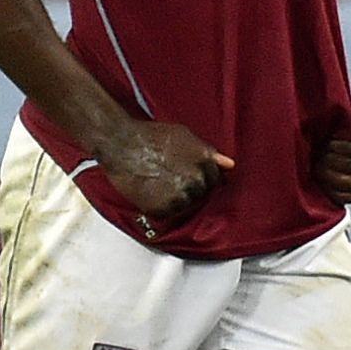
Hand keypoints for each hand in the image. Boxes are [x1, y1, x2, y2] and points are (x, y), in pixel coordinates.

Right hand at [103, 117, 232, 231]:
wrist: (122, 144)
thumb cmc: (150, 136)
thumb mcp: (184, 135)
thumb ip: (208, 152)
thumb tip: (229, 165)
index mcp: (205, 162)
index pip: (215, 180)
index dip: (202, 177)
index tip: (189, 176)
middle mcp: (196, 181)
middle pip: (201, 194)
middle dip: (189, 188)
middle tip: (170, 177)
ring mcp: (180, 197)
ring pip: (186, 205)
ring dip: (176, 199)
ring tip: (159, 182)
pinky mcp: (163, 209)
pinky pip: (169, 214)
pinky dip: (162, 206)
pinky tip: (152, 191)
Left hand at [317, 118, 350, 205]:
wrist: (326, 142)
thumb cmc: (337, 126)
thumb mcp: (346, 117)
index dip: (349, 147)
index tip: (330, 142)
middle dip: (339, 160)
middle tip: (321, 153)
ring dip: (334, 174)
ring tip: (318, 165)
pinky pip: (350, 197)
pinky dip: (333, 189)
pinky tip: (321, 178)